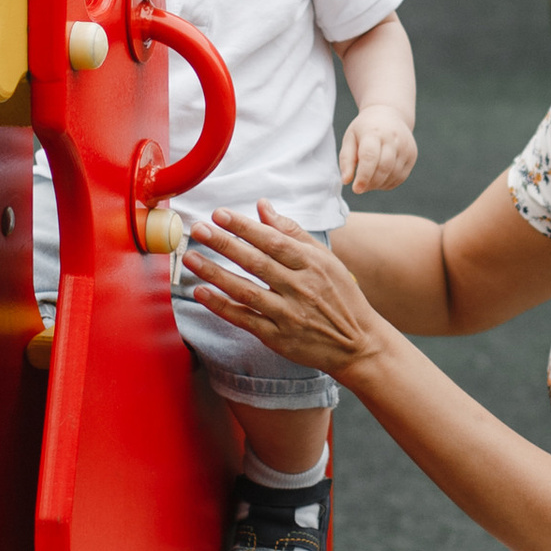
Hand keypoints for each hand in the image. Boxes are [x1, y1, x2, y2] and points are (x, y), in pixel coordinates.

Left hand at [182, 208, 394, 380]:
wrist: (358, 344)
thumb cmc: (340, 297)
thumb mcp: (325, 259)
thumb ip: (292, 232)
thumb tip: (263, 206)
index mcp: (312, 264)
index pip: (273, 241)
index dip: (244, 227)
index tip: (220, 214)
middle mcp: (300, 288)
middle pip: (256, 262)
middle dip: (224, 244)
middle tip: (198, 230)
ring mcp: (288, 314)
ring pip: (245, 290)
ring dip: (215, 273)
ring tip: (191, 258)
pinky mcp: (278, 337)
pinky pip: (244, 319)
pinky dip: (221, 306)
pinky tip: (201, 293)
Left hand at [338, 104, 416, 196]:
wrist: (388, 114)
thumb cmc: (365, 129)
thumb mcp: (350, 138)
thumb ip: (346, 160)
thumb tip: (346, 181)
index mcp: (374, 132)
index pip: (370, 157)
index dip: (364, 176)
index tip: (356, 189)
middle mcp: (393, 138)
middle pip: (384, 168)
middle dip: (371, 183)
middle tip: (360, 187)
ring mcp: (405, 146)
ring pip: (394, 175)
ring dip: (379, 185)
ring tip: (369, 182)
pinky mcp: (412, 155)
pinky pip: (401, 177)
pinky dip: (389, 183)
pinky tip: (380, 179)